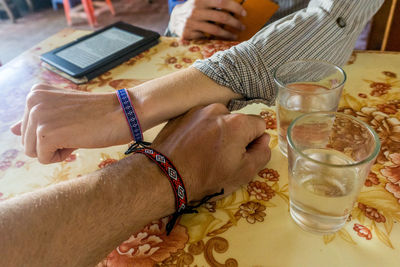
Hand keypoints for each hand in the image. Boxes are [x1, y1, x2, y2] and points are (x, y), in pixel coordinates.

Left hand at [10, 84, 130, 163]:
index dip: (53, 132)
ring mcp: (38, 116)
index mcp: (35, 93)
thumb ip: (36, 120)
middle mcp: (32, 100)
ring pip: (33, 152)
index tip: (73, 122)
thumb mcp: (63, 112)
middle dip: (51, 143)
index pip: (28, 128)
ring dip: (56, 149)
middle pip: (27, 141)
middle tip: (76, 129)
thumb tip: (12, 129)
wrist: (121, 113)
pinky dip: (62, 156)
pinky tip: (77, 140)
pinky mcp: (46, 133)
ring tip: (76, 134)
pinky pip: (43, 159)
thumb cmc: (97, 114)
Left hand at [152, 104, 270, 201]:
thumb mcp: (244, 172)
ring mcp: (197, 110)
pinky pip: (199, 120)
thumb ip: (262, 153)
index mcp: (238, 122)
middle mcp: (218, 109)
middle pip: (237, 121)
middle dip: (234, 136)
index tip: (241, 155)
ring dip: (216, 131)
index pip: (259, 125)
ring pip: (217, 119)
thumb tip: (263, 139)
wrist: (166, 176)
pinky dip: (200, 130)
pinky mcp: (181, 115)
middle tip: (221, 156)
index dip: (254, 142)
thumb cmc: (207, 177)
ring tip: (203, 152)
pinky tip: (191, 146)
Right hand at [169, 0, 245, 39]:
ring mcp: (191, 22)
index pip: (223, 2)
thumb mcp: (203, 0)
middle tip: (242, 27)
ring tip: (235, 36)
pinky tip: (221, 40)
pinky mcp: (188, 33)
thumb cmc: (195, 9)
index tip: (244, 14)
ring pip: (215, 30)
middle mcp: (196, 10)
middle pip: (221, 17)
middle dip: (235, 23)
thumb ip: (216, 1)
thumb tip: (236, 4)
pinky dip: (215, 39)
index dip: (235, 7)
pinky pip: (206, 38)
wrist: (175, 18)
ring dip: (228, 34)